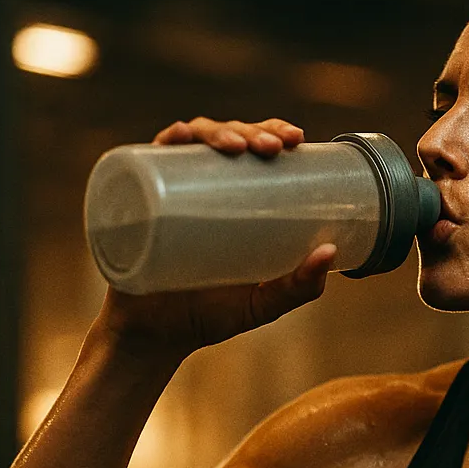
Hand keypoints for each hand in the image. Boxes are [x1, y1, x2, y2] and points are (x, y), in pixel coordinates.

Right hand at [94, 117, 332, 361]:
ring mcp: (169, 190)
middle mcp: (201, 186)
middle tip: (273, 148)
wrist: (154, 337)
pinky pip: (146, 159)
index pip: (255, 149)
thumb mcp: (261, 303)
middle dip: (253, 130)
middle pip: (228, 138)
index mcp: (233, 199)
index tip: (296, 139)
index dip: (274, 131)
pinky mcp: (138, 199)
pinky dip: (166, 141)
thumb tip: (330, 251)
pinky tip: (182, 137)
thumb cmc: (209, 315)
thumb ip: (298, 287)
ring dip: (217, 131)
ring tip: (238, 147)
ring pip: (193, 141)